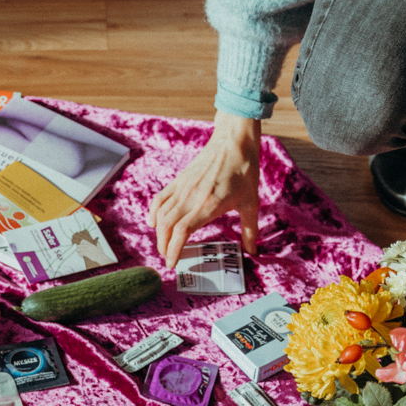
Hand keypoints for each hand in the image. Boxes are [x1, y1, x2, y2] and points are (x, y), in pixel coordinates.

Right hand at [149, 110, 261, 268]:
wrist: (234, 142)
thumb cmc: (244, 170)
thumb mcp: (251, 202)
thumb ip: (250, 229)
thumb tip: (252, 251)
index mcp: (209, 205)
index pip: (182, 232)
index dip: (173, 250)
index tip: (172, 264)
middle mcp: (191, 198)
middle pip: (167, 227)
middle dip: (164, 246)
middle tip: (169, 258)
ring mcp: (183, 188)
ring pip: (161, 215)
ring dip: (159, 233)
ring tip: (164, 245)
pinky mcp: (179, 180)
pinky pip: (160, 199)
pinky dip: (153, 212)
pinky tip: (153, 223)